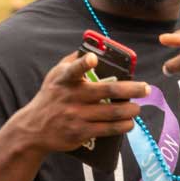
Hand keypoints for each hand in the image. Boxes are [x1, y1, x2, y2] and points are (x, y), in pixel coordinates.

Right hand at [14, 51, 148, 153]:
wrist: (33, 129)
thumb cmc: (50, 97)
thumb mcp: (54, 76)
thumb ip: (71, 61)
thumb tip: (92, 48)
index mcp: (64, 80)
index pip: (73, 69)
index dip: (83, 63)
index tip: (92, 59)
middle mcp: (71, 97)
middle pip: (107, 92)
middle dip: (131, 89)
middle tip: (146, 88)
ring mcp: (76, 116)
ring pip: (111, 113)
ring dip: (130, 110)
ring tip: (137, 108)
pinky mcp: (80, 133)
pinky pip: (107, 129)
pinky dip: (122, 126)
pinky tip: (130, 123)